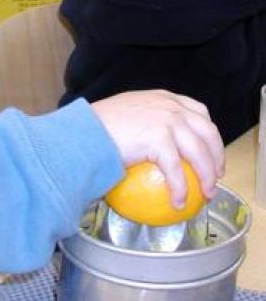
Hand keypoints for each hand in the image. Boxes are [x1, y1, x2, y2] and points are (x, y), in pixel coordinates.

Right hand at [92, 90, 223, 208]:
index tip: (209, 149)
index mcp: (162, 98)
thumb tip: (147, 145)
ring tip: (205, 194)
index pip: (197, 111)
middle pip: (207, 132)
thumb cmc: (94, 126)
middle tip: (215, 175)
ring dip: (207, 176)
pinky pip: (177, 171)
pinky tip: (179, 202)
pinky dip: (180, 189)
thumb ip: (142, 121)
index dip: (208, 133)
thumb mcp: (124, 114)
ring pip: (199, 153)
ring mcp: (166, 121)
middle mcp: (169, 106)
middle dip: (217, 155)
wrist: (83, 131)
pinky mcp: (159, 140)